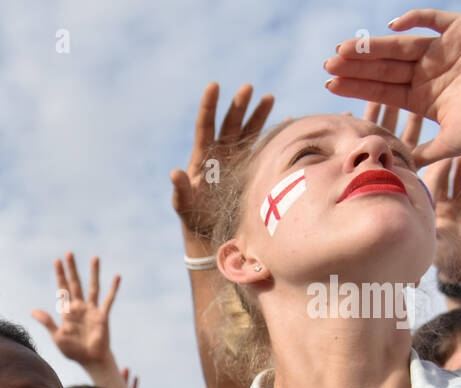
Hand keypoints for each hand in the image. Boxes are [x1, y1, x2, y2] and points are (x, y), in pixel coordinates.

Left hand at [31, 253, 120, 370]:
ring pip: (93, 287)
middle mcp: (79, 307)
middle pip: (75, 283)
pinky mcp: (102, 315)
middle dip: (72, 269)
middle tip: (69, 253)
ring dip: (93, 273)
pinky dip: (113, 289)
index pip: (62, 289)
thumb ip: (47, 322)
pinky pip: (109, 300)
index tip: (57, 261)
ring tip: (94, 258)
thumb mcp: (57, 336)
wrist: (89, 360)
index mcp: (67, 311)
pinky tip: (116, 277)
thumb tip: (33, 311)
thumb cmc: (73, 350)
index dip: (59, 275)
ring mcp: (92, 310)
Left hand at [170, 83, 274, 240]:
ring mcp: (238, 158)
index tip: (214, 85)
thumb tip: (174, 173)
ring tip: (268, 97)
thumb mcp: (183, 204)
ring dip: (259, 115)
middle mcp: (221, 152)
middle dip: (239, 106)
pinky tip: (286, 123)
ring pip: (249, 131)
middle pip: (230, 124)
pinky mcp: (252, 168)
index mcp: (202, 155)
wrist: (211, 228)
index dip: (209, 106)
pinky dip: (275, 137)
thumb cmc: (193, 215)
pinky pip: (264, 148)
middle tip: (247, 88)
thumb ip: (180, 189)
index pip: (205, 125)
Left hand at [325, 10, 460, 165]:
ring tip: (346, 48)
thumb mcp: (451, 143)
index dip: (356, 86)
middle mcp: (427, 72)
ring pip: (400, 46)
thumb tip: (391, 173)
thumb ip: (420, 155)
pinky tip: (392, 26)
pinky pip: (432, 19)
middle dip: (356, 66)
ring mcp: (442, 50)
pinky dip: (413, 19)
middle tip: (328, 64)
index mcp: (421, 97)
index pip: (381, 90)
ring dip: (373, 46)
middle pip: (384, 67)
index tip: (330, 85)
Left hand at [423, 146, 460, 280]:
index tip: (440, 149)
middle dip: (460, 158)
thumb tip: (400, 197)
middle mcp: (456, 201)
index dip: (440, 165)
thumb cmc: (440, 255)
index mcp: (438, 205)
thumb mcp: (427, 233)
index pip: (438, 180)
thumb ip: (419, 215)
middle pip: (458, 174)